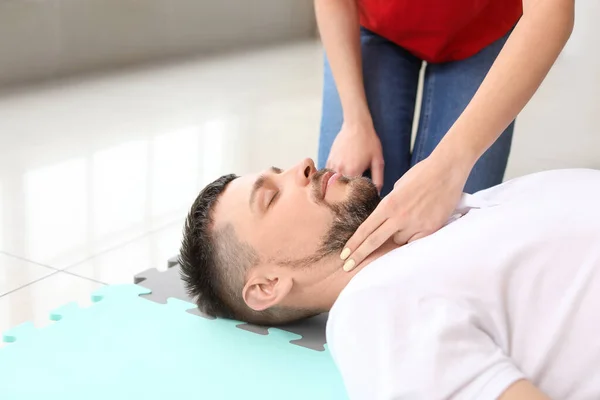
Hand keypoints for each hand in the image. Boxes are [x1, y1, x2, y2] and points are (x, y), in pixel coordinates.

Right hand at [327, 120, 384, 192]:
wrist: (356, 125)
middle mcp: (340, 170)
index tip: (358, 201)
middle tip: (349, 199)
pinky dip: (332, 178)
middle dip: (344, 195)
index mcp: (353, 172)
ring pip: (332, 183)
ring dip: (337, 187)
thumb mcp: (378, 161)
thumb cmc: (369, 142)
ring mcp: (333, 164)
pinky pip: (328, 174)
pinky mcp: (329, 159)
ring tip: (342, 191)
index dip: (355, 198)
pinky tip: (338, 179)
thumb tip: (377, 192)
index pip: (352, 192)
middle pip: (340, 190)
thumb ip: (378, 179)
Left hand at [340, 155, 470, 270]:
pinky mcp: (430, 229)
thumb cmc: (422, 174)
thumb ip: (389, 205)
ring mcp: (415, 224)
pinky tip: (419, 225)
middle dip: (359, 255)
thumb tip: (385, 220)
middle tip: (348, 266)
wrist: (447, 169)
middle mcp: (399, 216)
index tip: (344, 254)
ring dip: (398, 236)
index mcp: (388, 204)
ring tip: (411, 219)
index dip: (353, 244)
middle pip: (374, 241)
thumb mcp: (398, 187)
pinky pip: (416, 241)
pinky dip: (414, 237)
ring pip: (398, 241)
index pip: (365, 229)